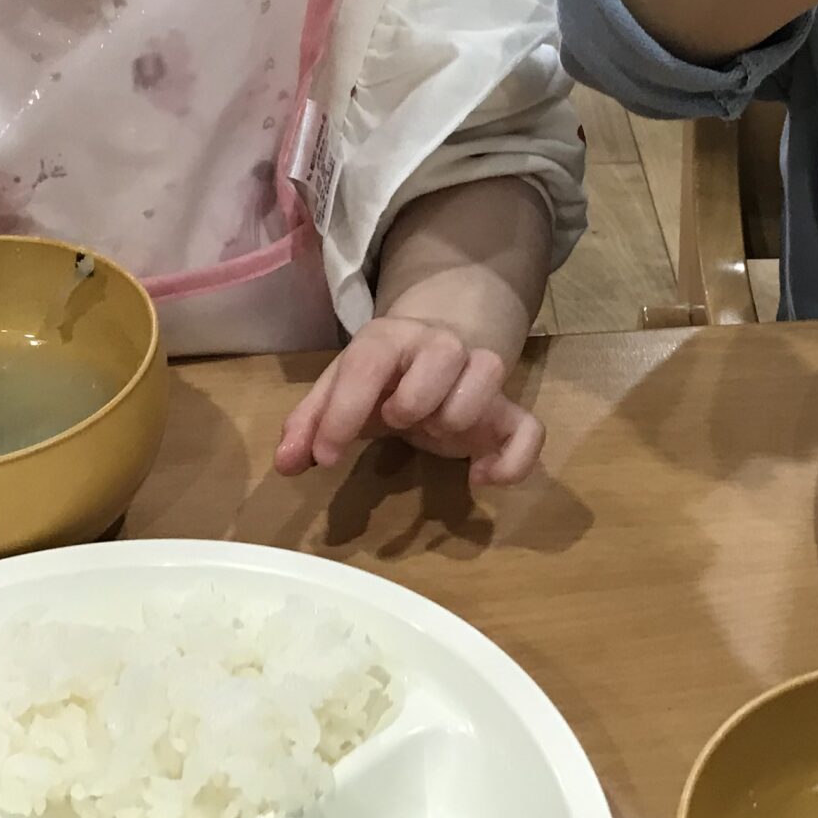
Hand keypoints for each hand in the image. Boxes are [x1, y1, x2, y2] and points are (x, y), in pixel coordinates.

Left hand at [275, 317, 544, 484]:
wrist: (438, 345)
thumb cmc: (382, 376)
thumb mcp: (341, 389)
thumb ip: (311, 422)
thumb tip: (287, 463)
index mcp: (390, 339)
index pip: (368, 362)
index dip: (344, 411)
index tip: (325, 457)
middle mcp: (441, 346)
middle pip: (443, 355)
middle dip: (413, 399)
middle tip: (395, 421)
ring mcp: (480, 374)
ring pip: (490, 373)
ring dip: (459, 413)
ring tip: (435, 432)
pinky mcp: (509, 410)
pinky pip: (530, 430)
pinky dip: (510, 461)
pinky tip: (478, 478)